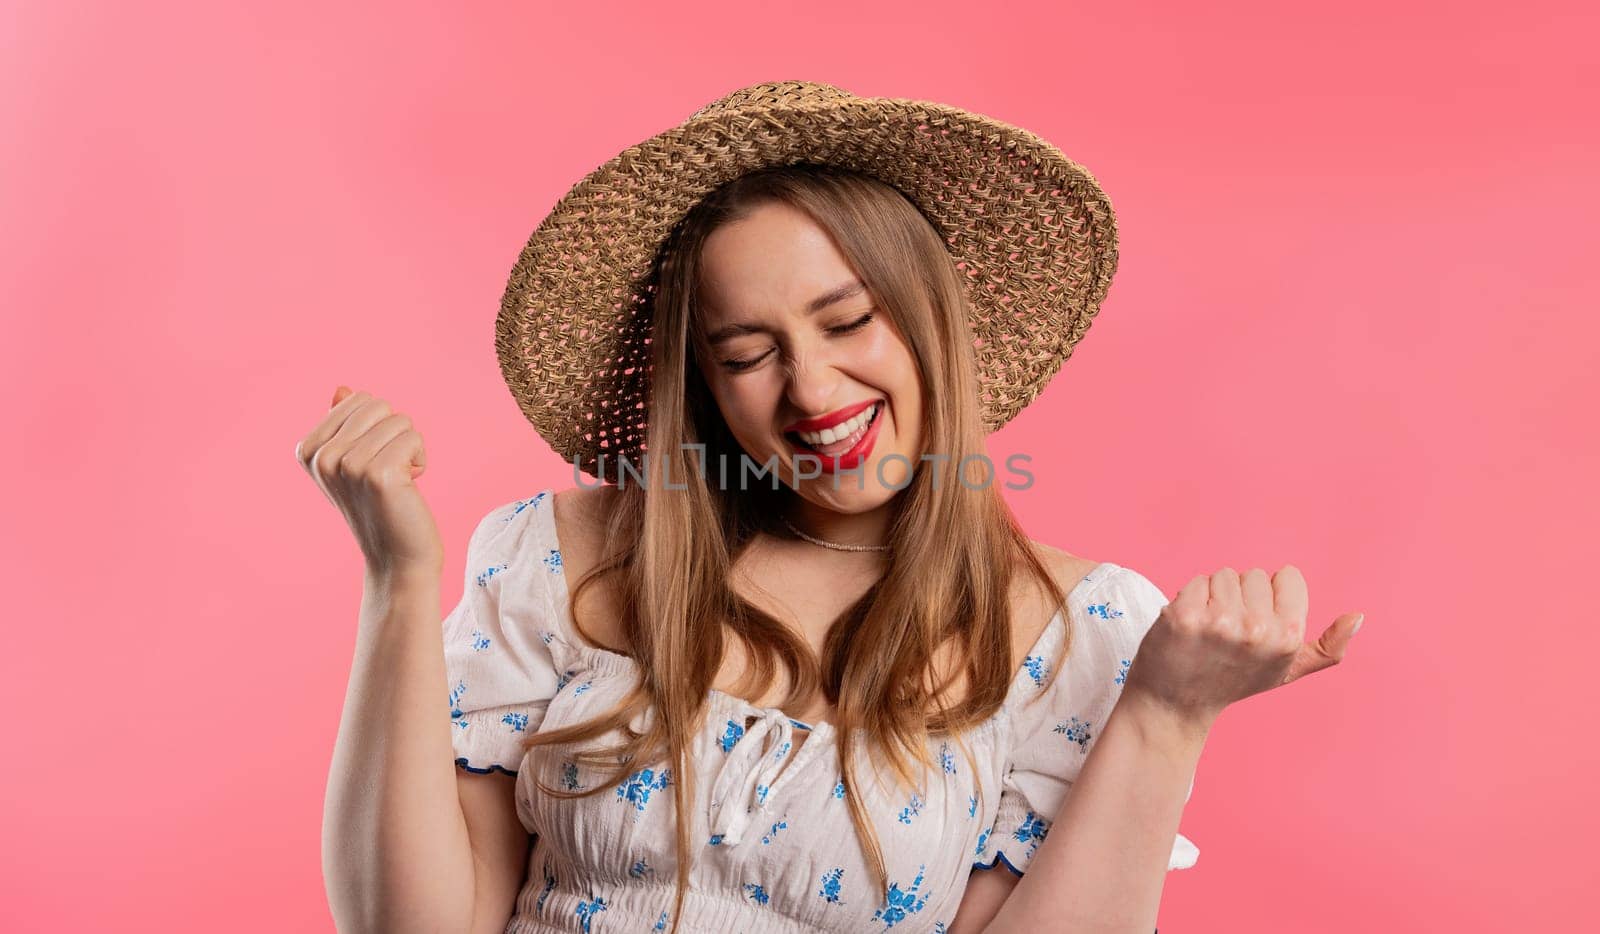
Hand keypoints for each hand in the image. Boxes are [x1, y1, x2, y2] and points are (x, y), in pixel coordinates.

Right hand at [295, 386, 443, 576]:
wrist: (397, 556)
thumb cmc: (381, 505)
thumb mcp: (355, 462)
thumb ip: (346, 425)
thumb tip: (343, 390)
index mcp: (308, 450)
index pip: (359, 398)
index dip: (377, 426)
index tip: (371, 461)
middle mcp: (322, 458)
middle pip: (377, 405)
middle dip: (394, 433)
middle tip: (388, 470)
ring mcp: (347, 466)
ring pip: (399, 420)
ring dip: (408, 448)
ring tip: (397, 481)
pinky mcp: (377, 475)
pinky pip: (413, 437)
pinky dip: (420, 459)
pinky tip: (409, 486)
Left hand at [1122, 566, 1361, 723]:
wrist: (1176, 704)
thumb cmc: (1234, 681)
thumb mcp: (1286, 670)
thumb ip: (1328, 649)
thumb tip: (1358, 617)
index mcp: (1289, 638)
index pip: (1287, 576)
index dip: (1272, 597)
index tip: (1258, 624)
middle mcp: (1256, 630)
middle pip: (1253, 575)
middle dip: (1241, 597)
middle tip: (1228, 634)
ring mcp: (1218, 623)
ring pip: (1222, 575)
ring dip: (1213, 596)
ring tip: (1208, 631)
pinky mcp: (1183, 616)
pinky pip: (1195, 581)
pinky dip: (1188, 598)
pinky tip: (1187, 628)